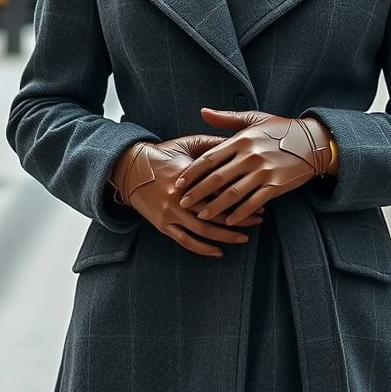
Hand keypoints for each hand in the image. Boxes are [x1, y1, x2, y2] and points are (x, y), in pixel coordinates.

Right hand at [110, 134, 262, 257]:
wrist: (130, 169)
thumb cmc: (163, 154)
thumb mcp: (187, 144)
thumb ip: (212, 145)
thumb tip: (240, 139)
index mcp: (189, 175)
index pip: (220, 187)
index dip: (241, 193)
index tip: (259, 194)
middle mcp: (180, 196)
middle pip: (216, 211)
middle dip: (240, 216)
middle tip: (259, 218)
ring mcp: (171, 213)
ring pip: (203, 229)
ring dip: (226, 236)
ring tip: (245, 238)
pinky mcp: (163, 225)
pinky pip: (185, 241)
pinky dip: (203, 249)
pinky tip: (219, 252)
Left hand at [174, 109, 333, 225]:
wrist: (313, 142)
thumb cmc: (281, 129)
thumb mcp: (254, 118)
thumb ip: (227, 118)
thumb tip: (202, 112)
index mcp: (241, 139)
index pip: (210, 157)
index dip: (192, 172)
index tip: (178, 182)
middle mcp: (250, 155)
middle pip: (217, 178)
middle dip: (198, 192)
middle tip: (182, 203)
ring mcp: (263, 171)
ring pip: (233, 193)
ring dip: (216, 207)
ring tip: (202, 216)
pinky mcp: (276, 185)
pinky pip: (254, 202)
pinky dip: (241, 213)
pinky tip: (229, 221)